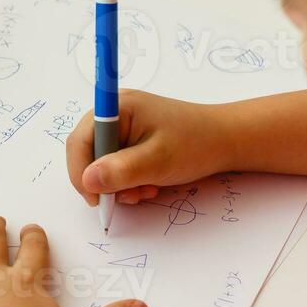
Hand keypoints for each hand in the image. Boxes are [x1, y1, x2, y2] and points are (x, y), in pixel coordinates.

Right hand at [66, 90, 232, 206]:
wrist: (227, 140)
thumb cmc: (196, 144)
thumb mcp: (158, 161)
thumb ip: (121, 171)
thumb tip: (88, 180)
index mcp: (118, 107)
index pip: (79, 140)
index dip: (80, 171)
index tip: (95, 199)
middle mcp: (116, 113)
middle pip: (88, 153)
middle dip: (105, 181)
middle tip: (128, 197)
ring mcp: (124, 126)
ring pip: (102, 163)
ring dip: (119, 184)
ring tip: (145, 190)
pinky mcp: (132, 139)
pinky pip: (116, 164)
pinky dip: (128, 180)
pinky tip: (148, 184)